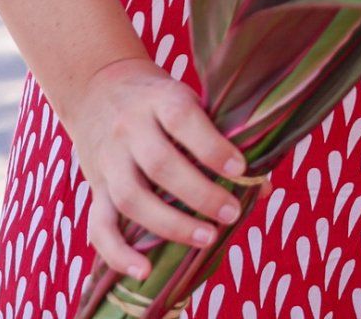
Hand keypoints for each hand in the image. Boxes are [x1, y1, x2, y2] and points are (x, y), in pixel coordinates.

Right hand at [61, 56, 248, 280]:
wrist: (97, 88)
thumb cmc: (159, 99)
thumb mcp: (189, 99)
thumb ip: (222, 135)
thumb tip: (264, 185)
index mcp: (159, 100)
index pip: (183, 120)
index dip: (211, 147)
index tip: (240, 169)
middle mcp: (129, 129)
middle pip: (160, 165)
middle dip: (199, 193)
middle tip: (232, 213)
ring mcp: (109, 161)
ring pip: (132, 197)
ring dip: (170, 224)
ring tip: (207, 238)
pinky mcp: (96, 188)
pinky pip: (99, 225)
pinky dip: (118, 252)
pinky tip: (143, 270)